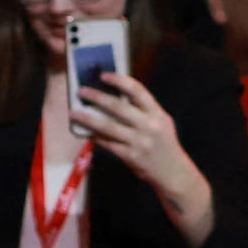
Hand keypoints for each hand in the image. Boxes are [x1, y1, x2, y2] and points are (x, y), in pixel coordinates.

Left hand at [76, 72, 206, 219]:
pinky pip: (107, 143)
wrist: (172, 172)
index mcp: (157, 114)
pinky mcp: (130, 156)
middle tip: (82, 91)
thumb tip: (115, 96)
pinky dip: (95, 136)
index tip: (104, 75)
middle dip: (97, 97)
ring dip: (88, 118)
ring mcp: (139, 142)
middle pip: (118, 107)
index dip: (120, 81)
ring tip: (74, 113)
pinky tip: (86, 132)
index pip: (138, 91)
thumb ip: (143, 110)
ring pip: (108, 126)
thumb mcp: (161, 122)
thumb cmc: (163, 144)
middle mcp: (149, 126)